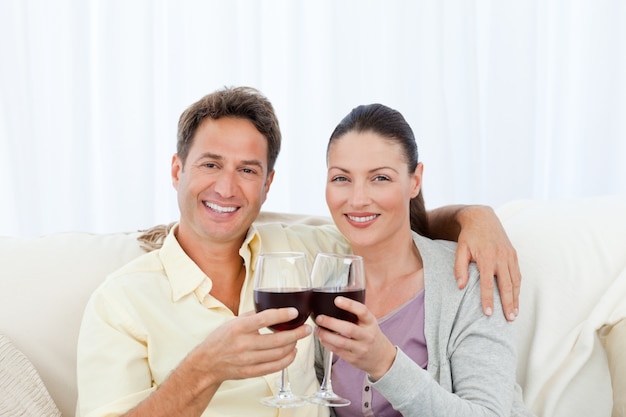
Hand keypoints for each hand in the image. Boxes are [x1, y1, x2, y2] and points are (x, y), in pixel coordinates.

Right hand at [122, 308, 311, 416]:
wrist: (207, 363)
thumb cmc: (221, 339)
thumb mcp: (234, 321)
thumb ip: (253, 316)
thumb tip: (274, 310)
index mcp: (239, 328)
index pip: (264, 319)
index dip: (282, 315)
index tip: (295, 312)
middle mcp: (243, 345)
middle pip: (277, 341)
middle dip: (296, 334)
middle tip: (306, 328)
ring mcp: (247, 361)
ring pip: (278, 355)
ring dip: (293, 346)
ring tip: (299, 339)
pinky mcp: (250, 372)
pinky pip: (274, 367)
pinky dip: (287, 360)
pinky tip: (292, 353)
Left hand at [314, 297, 395, 380]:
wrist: (382, 359)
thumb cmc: (371, 336)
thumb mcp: (369, 323)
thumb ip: (356, 314)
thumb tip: (335, 302)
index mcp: (371, 323)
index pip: (362, 311)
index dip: (349, 305)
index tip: (337, 300)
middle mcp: (367, 336)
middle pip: (349, 329)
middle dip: (331, 323)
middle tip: (320, 318)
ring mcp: (360, 348)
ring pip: (341, 342)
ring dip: (326, 335)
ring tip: (318, 330)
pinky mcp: (353, 359)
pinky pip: (337, 351)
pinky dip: (327, 344)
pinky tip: (322, 339)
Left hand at [454, 206, 520, 320]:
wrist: (482, 218)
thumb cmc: (469, 236)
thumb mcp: (460, 249)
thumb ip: (459, 268)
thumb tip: (460, 287)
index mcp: (486, 257)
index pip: (487, 283)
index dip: (488, 299)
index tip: (489, 313)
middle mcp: (501, 258)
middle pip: (506, 285)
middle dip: (508, 303)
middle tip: (509, 319)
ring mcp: (509, 256)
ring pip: (515, 281)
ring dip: (516, 298)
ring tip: (514, 314)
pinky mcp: (513, 254)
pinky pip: (517, 274)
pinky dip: (518, 288)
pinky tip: (516, 298)